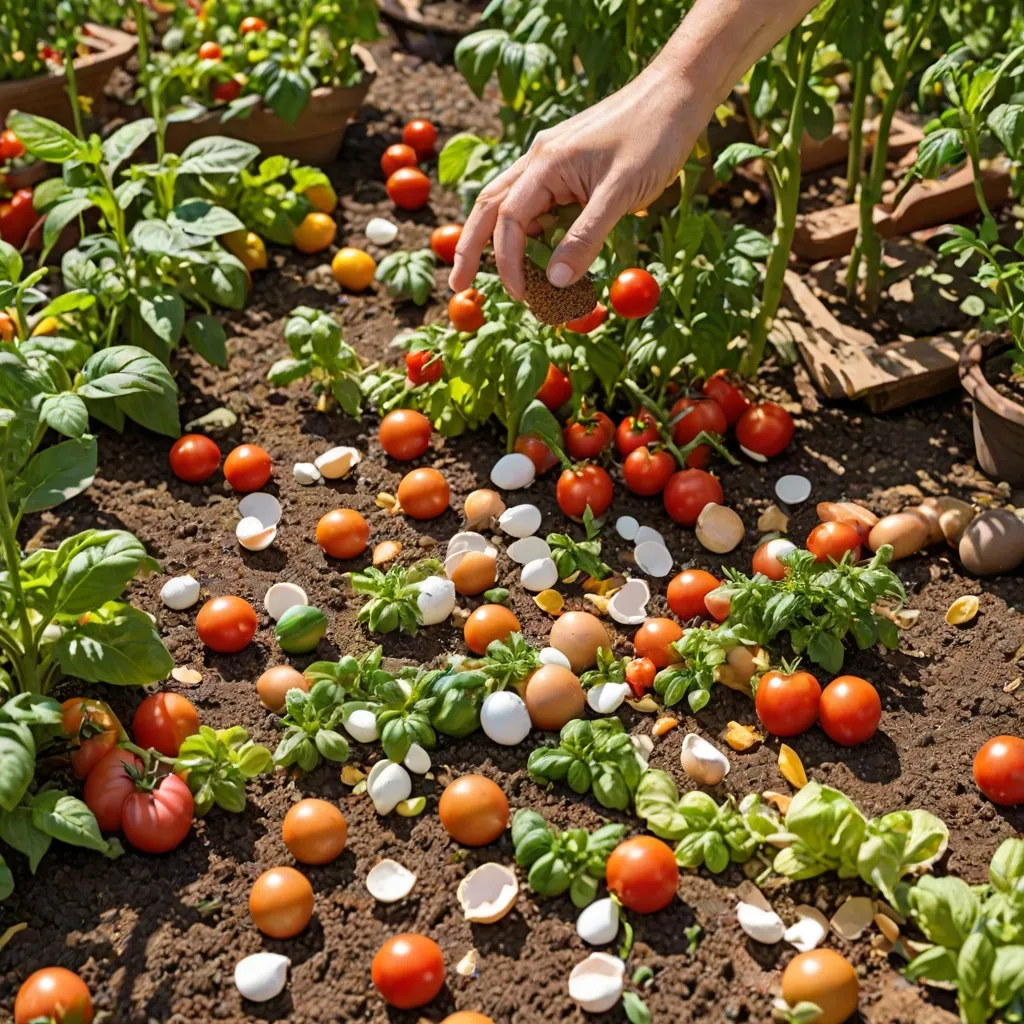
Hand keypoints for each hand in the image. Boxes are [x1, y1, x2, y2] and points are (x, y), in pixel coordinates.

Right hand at [449, 67, 703, 299]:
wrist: (678, 92)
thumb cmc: (654, 136)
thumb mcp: (620, 193)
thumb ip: (585, 237)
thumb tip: (554, 281)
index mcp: (546, 163)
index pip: (509, 220)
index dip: (509, 262)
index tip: (521, 296)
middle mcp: (540, 158)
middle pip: (490, 207)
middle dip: (472, 247)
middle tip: (457, 284)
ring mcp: (552, 159)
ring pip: (510, 204)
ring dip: (501, 240)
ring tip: (505, 276)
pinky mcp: (569, 164)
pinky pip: (538, 201)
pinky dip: (532, 229)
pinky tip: (540, 250)